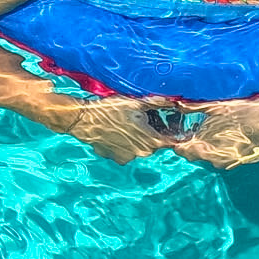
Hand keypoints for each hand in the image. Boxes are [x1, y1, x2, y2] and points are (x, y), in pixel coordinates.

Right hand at [64, 96, 182, 164]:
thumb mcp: (136, 103)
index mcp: (150, 140)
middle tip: (143, 119)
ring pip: (139, 147)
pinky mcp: (115, 158)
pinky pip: (126, 151)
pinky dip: (124, 144)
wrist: (85, 120)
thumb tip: (174, 100)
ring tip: (127, 124)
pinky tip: (116, 132)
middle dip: (151, 133)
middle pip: (153, 144)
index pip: (169, 141)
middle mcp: (141, 153)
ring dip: (137, 139)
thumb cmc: (112, 109)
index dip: (171, 133)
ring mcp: (127, 158)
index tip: (169, 125)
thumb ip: (157, 103)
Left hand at [169, 99, 258, 168]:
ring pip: (208, 155)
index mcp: (210, 150)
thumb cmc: (255, 112)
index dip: (176, 141)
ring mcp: (231, 162)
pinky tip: (222, 130)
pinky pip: (221, 154)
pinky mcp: (241, 158)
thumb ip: (199, 108)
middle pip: (195, 154)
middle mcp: (218, 161)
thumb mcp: (225, 107)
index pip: (183, 151)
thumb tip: (177, 103)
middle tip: (186, 124)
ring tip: (203, 125)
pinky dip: (217, 145)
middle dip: (189, 141)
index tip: (171, 130)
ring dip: (203, 143)